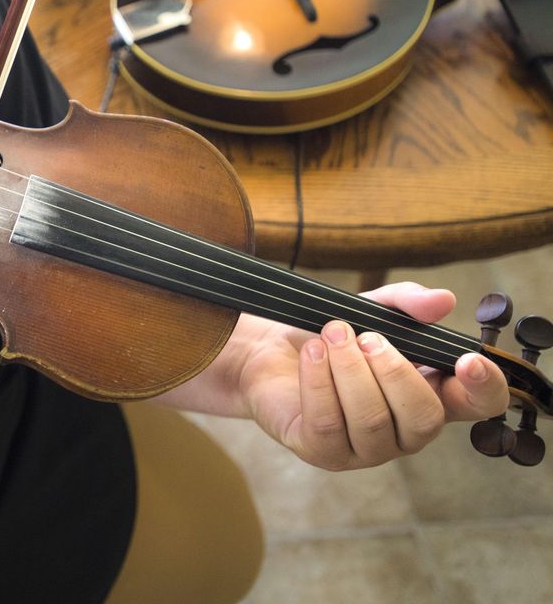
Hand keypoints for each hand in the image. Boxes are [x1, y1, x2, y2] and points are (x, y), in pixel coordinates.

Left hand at [232, 281, 509, 469]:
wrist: (270, 349)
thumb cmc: (332, 337)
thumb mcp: (370, 308)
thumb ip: (406, 302)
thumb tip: (442, 300)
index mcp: (431, 395)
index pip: (478, 405)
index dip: (483, 388)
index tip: (468, 359)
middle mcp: (403, 430)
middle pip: (423, 419)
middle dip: (394, 371)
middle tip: (367, 336)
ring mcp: (364, 448)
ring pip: (371, 421)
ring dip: (350, 370)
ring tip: (332, 334)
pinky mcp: (322, 451)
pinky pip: (328, 423)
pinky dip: (319, 381)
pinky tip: (312, 353)